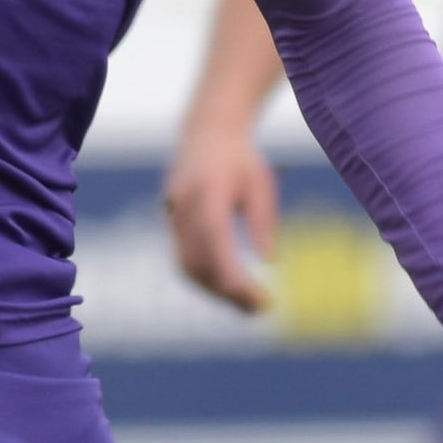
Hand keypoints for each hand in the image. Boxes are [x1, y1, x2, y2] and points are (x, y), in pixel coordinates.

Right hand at [163, 121, 280, 310]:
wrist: (207, 133)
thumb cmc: (241, 159)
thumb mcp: (260, 184)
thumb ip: (263, 221)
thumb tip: (270, 261)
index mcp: (208, 192)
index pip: (216, 245)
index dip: (234, 278)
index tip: (262, 299)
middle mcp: (184, 207)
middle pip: (199, 263)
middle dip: (228, 293)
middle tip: (260, 309)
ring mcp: (173, 217)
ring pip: (187, 267)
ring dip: (214, 292)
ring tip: (247, 305)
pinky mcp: (171, 225)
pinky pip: (183, 260)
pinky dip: (205, 280)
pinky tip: (229, 289)